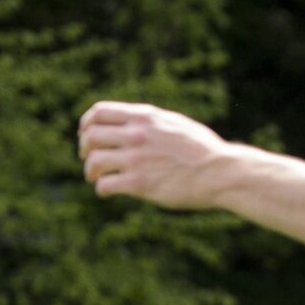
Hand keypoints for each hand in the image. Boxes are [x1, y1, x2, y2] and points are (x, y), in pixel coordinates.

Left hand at [77, 101, 236, 209]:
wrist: (221, 172)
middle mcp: (137, 135)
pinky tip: (107, 192)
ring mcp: (137, 159)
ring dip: (90, 171)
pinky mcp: (140, 184)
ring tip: (96, 178)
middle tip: (89, 159)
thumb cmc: (202, 150)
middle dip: (84, 148)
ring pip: (94, 161)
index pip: (99, 112)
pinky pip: (105, 185)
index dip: (86, 124)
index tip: (86, 135)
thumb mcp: (175, 123)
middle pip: (91, 136)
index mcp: (145, 117)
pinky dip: (101, 189)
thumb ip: (150, 122)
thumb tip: (132, 123)